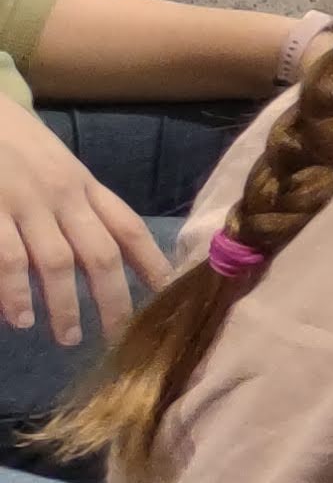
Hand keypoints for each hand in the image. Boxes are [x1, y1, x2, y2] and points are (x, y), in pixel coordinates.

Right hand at [0, 101, 164, 343]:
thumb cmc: (15, 143)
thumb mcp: (59, 168)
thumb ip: (83, 205)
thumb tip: (115, 252)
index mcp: (84, 185)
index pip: (128, 227)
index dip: (151, 263)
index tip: (167, 297)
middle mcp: (63, 195)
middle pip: (100, 254)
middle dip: (113, 300)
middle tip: (118, 338)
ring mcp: (25, 203)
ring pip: (56, 263)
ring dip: (63, 305)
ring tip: (67, 337)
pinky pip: (8, 257)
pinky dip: (14, 292)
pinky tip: (17, 318)